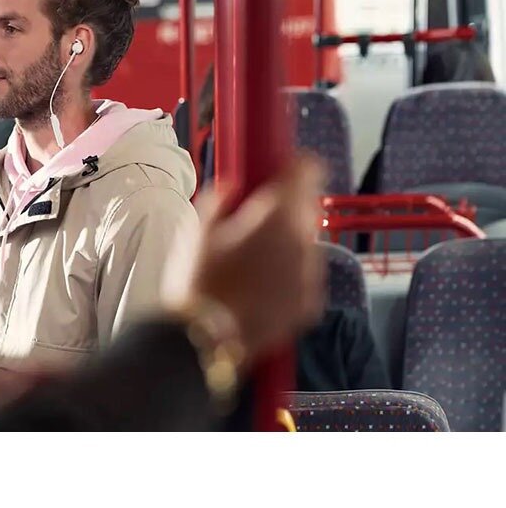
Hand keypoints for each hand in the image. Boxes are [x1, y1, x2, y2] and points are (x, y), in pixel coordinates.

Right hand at [183, 156, 326, 363]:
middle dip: (287, 207)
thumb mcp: (197, 229)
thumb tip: (232, 187)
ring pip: (307, 243)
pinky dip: (289, 274)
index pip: (308, 171)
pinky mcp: (310, 306)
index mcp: (278, 217)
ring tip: (253, 258)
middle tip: (256, 217)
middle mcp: (304, 243)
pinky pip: (305, 276)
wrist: (203, 340)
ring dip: (288, 242)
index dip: (295, 166)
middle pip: (308, 207)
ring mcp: (311, 277)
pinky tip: (260, 285)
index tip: (280, 170)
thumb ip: (219, 198)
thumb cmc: (198, 280)